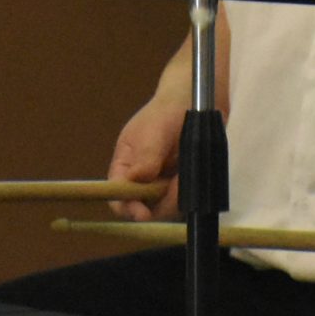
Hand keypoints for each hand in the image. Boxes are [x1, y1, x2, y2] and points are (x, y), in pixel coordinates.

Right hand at [107, 92, 186, 220]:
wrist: (197, 102)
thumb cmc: (167, 111)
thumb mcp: (154, 130)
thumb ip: (146, 156)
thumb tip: (134, 180)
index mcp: (125, 165)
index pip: (117, 195)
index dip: (127, 207)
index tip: (142, 213)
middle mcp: (142, 179)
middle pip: (143, 207)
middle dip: (159, 203)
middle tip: (175, 187)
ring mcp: (162, 183)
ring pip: (166, 206)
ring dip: (177, 196)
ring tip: (186, 171)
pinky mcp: (182, 184)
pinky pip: (184, 199)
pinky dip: (190, 192)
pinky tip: (194, 171)